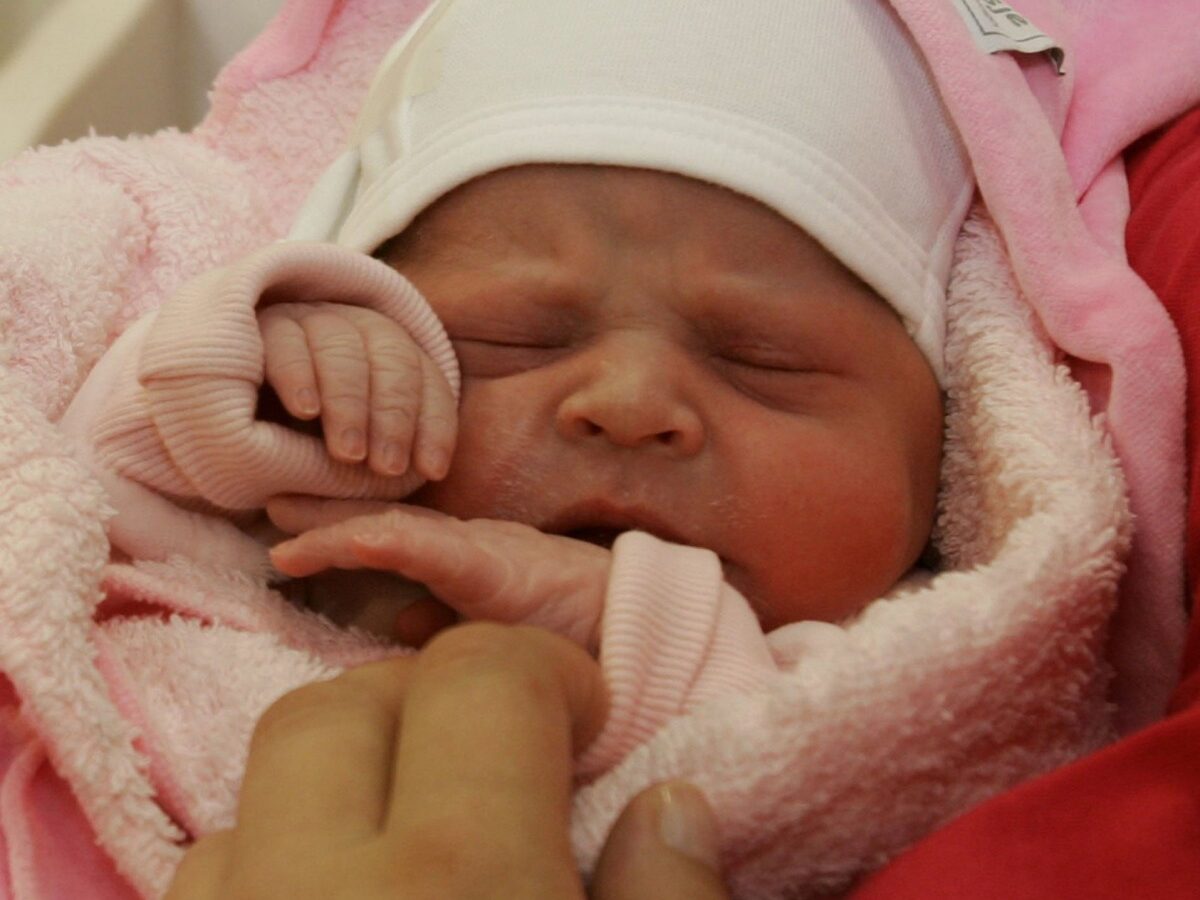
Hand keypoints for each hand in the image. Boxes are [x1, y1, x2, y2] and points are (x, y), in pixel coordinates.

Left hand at [164, 624, 727, 899]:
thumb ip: (667, 892)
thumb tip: (669, 802)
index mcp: (461, 877)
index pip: (480, 681)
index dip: (543, 683)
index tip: (584, 723)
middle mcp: (322, 891)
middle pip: (342, 709)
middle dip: (424, 700)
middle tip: (493, 757)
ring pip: (258, 785)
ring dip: (339, 770)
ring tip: (412, 819)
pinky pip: (209, 874)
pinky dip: (271, 850)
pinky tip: (334, 889)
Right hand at [257, 301, 456, 478]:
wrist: (225, 428)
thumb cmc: (294, 453)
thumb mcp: (342, 464)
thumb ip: (375, 467)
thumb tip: (409, 478)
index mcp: (389, 359)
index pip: (428, 383)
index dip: (434, 426)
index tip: (430, 471)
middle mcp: (356, 331)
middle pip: (392, 359)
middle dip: (394, 417)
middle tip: (387, 468)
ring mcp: (309, 322)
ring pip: (343, 348)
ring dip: (350, 402)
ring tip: (348, 452)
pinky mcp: (261, 325)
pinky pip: (288, 342)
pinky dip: (300, 375)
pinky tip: (304, 411)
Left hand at [268, 496, 610, 648]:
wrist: (633, 621)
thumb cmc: (572, 623)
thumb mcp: (494, 622)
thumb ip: (445, 617)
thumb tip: (395, 623)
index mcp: (463, 558)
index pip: (391, 537)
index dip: (337, 533)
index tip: (286, 541)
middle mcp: (465, 543)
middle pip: (382, 524)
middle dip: (322, 518)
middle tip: (268, 505)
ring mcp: (481, 551)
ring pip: (400, 531)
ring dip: (339, 531)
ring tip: (287, 534)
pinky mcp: (498, 567)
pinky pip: (439, 553)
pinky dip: (393, 544)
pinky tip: (357, 540)